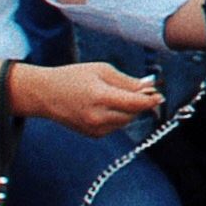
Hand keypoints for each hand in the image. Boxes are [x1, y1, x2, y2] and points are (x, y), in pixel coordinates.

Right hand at [25, 58, 164, 135]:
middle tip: (143, 90)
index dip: (150, 100)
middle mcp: (97, 117)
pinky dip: (119, 116)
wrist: (44, 94)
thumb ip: (127, 81)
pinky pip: (116, 126)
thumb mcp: (102, 71)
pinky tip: (108, 105)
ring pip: (126, 121)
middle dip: (141, 103)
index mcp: (100, 98)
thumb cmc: (73, 77)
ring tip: (119, 94)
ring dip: (131, 109)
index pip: (134, 104)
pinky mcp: (93, 134)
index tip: (160, 95)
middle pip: (133, 114)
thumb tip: (149, 87)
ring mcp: (94, 128)